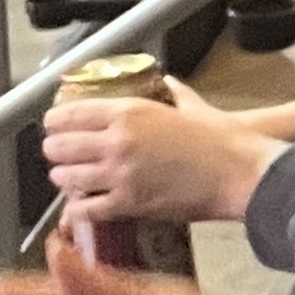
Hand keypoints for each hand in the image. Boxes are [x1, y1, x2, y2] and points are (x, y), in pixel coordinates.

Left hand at [42, 79, 280, 227]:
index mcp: (131, 112)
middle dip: (55, 151)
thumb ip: (175, 93)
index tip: (53, 125)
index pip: (71, 114)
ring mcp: (120, 175)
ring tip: (67, 179)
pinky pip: (86, 210)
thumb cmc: (224, 141)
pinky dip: (78, 210)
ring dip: (63, 179)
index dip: (55, 121)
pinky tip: (79, 208)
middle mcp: (118, 141)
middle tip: (59, 153)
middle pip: (60, 146)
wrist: (241, 174)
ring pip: (67, 178)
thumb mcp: (195, 107)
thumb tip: (170, 83)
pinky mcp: (129, 204)